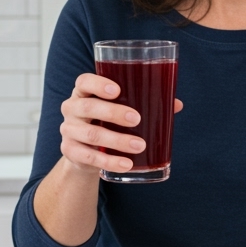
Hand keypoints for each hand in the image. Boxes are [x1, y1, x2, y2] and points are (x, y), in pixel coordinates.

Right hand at [58, 73, 182, 175]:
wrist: (84, 152)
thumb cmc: (106, 121)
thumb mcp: (119, 110)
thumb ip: (144, 103)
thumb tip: (176, 104)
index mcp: (83, 92)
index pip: (84, 82)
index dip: (98, 84)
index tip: (117, 90)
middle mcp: (71, 109)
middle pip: (88, 107)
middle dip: (113, 113)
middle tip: (137, 119)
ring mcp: (68, 131)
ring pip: (91, 134)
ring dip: (117, 140)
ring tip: (140, 145)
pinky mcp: (71, 152)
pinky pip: (89, 158)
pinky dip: (109, 162)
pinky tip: (126, 164)